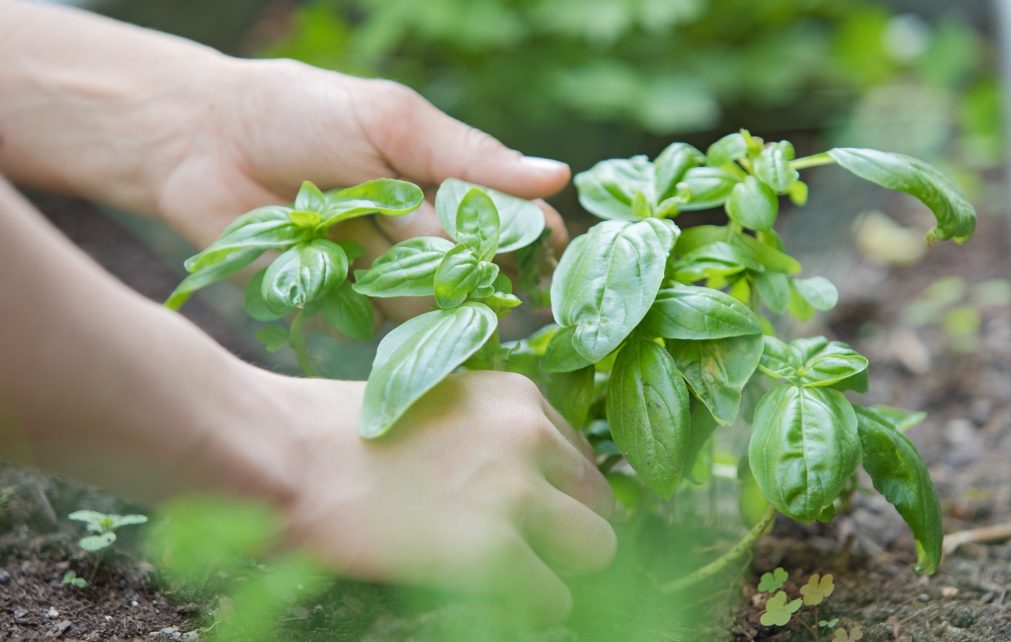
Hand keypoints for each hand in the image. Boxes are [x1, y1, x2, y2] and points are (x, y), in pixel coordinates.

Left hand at [158, 58, 569, 319]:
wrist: (201, 140)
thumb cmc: (303, 112)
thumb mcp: (393, 121)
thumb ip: (470, 156)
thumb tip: (556, 177)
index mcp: (449, 188)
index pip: (517, 225)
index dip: (537, 242)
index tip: (551, 255)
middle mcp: (425, 239)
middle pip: (476, 272)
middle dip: (471, 268)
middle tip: (445, 248)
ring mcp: (383, 277)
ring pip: (427, 302)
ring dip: (408, 281)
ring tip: (363, 234)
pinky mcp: (338, 307)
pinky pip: (370, 323)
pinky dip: (358, 302)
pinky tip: (331, 265)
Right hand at [270, 370, 615, 621]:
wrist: (282, 454)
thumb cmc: (339, 434)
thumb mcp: (435, 403)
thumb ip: (490, 433)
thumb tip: (528, 481)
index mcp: (517, 397)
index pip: (579, 457)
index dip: (556, 494)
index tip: (529, 516)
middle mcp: (530, 436)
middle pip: (599, 501)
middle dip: (569, 529)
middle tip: (523, 549)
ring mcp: (515, 492)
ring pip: (596, 547)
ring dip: (560, 567)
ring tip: (511, 574)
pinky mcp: (493, 551)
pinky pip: (555, 599)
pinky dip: (531, 606)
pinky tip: (489, 596)